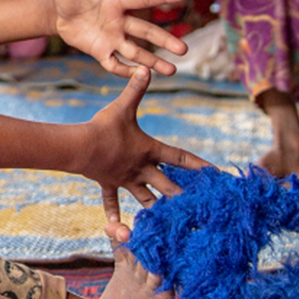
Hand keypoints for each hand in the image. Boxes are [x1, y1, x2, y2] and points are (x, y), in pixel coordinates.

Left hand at [51, 0, 188, 77]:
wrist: (56, 13)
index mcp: (116, 0)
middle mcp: (119, 20)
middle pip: (145, 31)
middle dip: (164, 39)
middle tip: (184, 49)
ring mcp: (112, 37)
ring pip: (136, 51)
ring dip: (153, 61)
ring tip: (172, 71)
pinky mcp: (101, 51)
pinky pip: (115, 63)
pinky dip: (125, 71)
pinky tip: (140, 78)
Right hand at [80, 66, 211, 222]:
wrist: (81, 147)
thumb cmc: (104, 127)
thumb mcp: (122, 107)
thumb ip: (135, 88)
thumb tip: (145, 68)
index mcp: (149, 151)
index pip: (181, 159)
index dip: (200, 166)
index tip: (217, 175)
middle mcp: (141, 169)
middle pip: (169, 186)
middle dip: (185, 197)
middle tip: (202, 209)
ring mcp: (126, 179)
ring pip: (146, 199)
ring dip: (157, 210)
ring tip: (171, 223)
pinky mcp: (109, 183)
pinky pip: (112, 203)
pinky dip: (115, 216)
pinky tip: (121, 231)